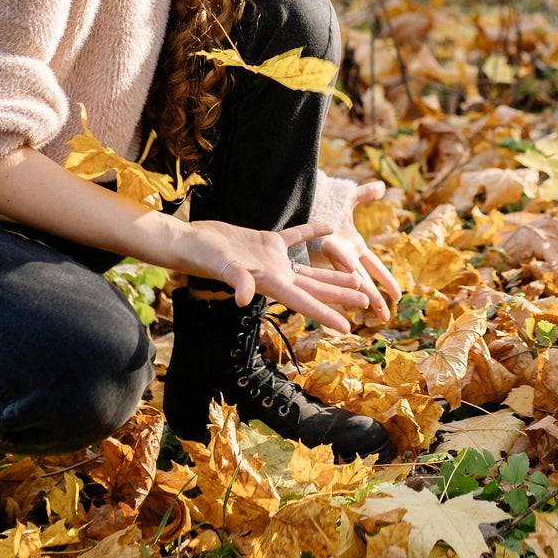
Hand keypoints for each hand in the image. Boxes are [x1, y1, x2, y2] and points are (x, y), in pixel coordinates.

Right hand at [184, 215, 372, 333]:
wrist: (189, 240)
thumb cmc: (202, 256)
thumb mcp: (221, 267)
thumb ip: (235, 280)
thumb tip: (241, 298)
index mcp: (269, 283)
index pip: (304, 303)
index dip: (327, 315)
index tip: (348, 328)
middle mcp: (275, 275)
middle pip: (315, 289)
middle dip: (340, 296)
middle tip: (367, 302)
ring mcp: (272, 259)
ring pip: (310, 269)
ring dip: (332, 273)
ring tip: (357, 278)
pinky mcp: (267, 242)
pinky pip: (296, 237)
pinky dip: (312, 233)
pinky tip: (330, 228)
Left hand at [303, 180, 401, 323]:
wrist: (303, 198)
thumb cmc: (323, 202)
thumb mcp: (348, 198)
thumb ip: (365, 194)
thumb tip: (382, 187)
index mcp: (355, 246)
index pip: (375, 267)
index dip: (387, 281)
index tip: (399, 296)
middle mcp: (347, 254)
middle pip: (365, 279)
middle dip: (376, 298)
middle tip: (385, 318)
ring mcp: (336, 252)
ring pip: (354, 276)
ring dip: (362, 292)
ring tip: (370, 310)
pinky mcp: (325, 246)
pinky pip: (339, 258)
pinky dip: (346, 267)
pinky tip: (354, 278)